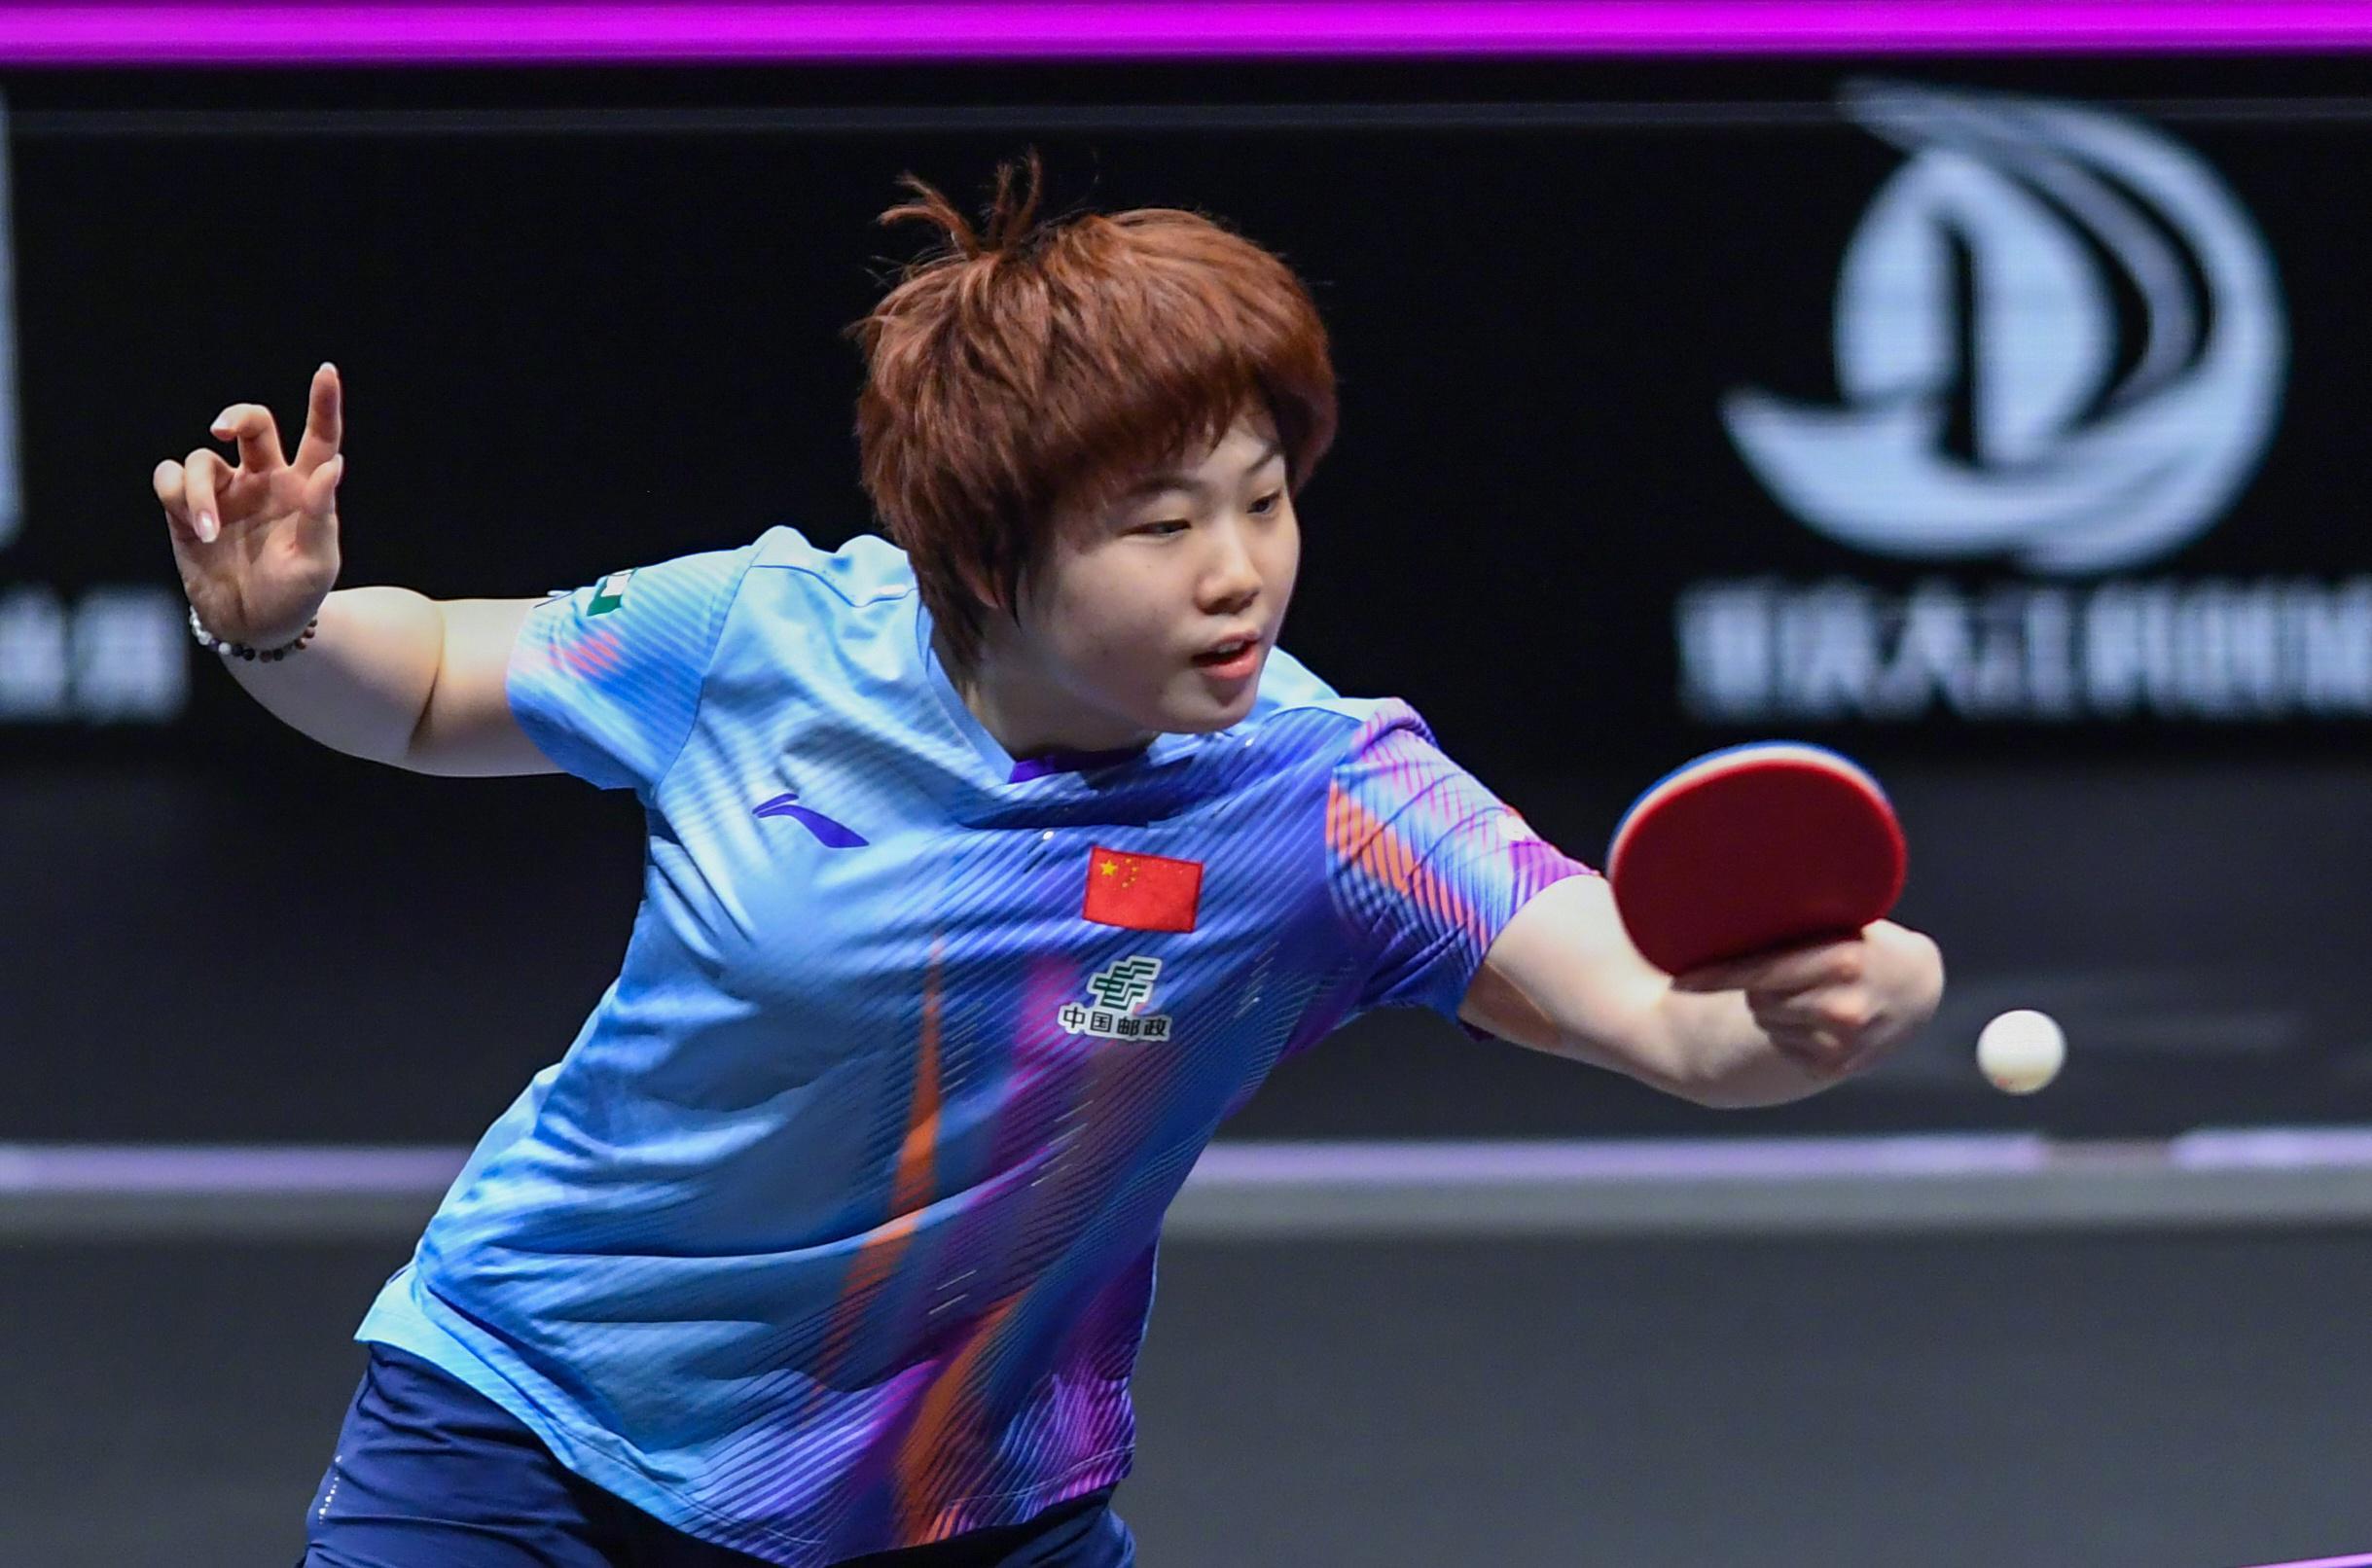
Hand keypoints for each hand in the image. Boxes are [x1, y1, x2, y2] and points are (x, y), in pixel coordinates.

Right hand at [155, 363, 345, 647]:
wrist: (253, 625)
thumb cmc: (295, 594)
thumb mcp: (317, 561)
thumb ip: (320, 512)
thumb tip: (332, 466)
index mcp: (304, 487)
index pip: (319, 437)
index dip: (323, 404)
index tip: (327, 370)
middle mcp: (264, 479)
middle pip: (250, 425)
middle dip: (235, 416)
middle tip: (221, 429)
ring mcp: (225, 491)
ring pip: (201, 458)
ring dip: (199, 489)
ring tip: (209, 530)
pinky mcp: (186, 508)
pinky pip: (169, 478)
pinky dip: (175, 493)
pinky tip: (192, 524)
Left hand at [1676, 920, 1943, 1080]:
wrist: (1916, 989)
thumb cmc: (1865, 942)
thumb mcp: (1842, 922)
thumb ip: (1798, 922)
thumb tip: (1728, 905)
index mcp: (1843, 962)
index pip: (1761, 972)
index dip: (1717, 976)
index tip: (1680, 982)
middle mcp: (1844, 1007)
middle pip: (1758, 999)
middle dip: (1759, 985)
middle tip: (1785, 969)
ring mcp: (1841, 1043)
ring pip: (1767, 1022)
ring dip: (1774, 1007)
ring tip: (1808, 990)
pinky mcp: (1835, 1067)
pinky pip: (1781, 1045)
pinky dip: (1789, 1030)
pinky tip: (1818, 1015)